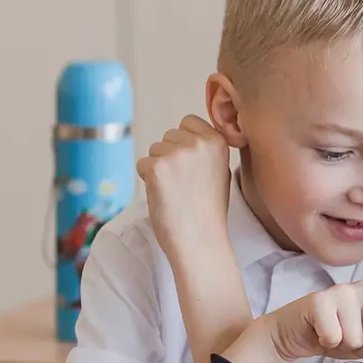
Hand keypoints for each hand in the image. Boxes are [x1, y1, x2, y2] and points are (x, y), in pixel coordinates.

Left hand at [137, 116, 231, 260]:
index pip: (188, 122)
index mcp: (217, 141)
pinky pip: (141, 164)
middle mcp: (198, 143)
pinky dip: (147, 180)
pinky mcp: (156, 168)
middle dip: (171, 156)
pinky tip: (164, 196)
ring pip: (154, 150)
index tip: (192, 167)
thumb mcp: (220, 170)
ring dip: (159, 168)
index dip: (185, 143)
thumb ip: (205, 149)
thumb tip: (186, 135)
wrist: (200, 241)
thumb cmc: (208, 210)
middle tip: (184, 184)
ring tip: (176, 192)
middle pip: (169, 135)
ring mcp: (176, 154)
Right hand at [262, 281, 362, 362]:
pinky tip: (321, 332)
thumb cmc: (336, 333)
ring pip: (356, 339)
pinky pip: (334, 337)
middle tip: (349, 340)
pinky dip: (326, 343)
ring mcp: (343, 291)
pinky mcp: (320, 300)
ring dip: (343, 346)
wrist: (294, 330)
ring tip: (335, 335)